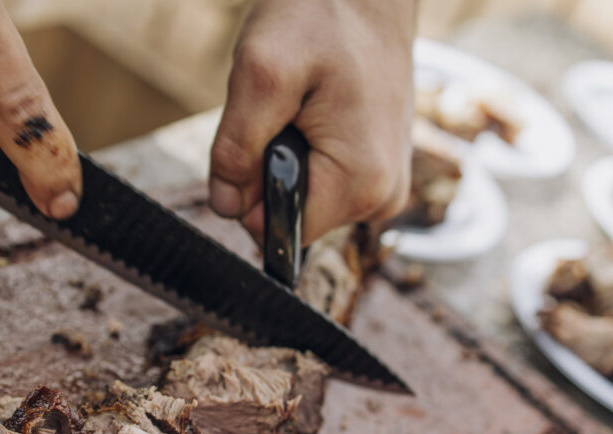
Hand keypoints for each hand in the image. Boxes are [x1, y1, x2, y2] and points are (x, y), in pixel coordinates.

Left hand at [209, 0, 414, 244]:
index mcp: (361, 184)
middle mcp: (382, 197)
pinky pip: (326, 184)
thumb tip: (225, 206)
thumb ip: (235, 147)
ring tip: (305, 106)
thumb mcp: (261, 71)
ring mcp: (387, 186)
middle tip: (285, 111)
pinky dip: (310, 153)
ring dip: (289, 160)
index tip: (261, 138)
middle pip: (295, 218)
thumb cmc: (323, 14)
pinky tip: (319, 112)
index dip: (252, 195)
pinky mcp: (382, 171)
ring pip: (308, 201)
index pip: (282, 234)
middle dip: (272, 172)